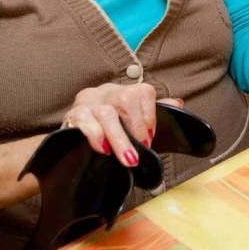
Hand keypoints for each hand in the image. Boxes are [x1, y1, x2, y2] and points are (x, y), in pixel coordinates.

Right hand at [61, 82, 181, 166]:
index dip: (149, 117)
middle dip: (137, 127)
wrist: (71, 137)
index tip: (150, 139)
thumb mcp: (130, 120)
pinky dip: (96, 135)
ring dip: (120, 138)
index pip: (142, 93)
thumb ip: (151, 113)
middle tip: (142, 149)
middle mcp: (106, 92)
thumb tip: (177, 104)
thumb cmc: (107, 129)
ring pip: (107, 113)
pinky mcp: (72, 115)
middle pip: (125, 100)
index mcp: (123, 91)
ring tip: (129, 158)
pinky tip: (103, 149)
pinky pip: (84, 121)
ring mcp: (88, 102)